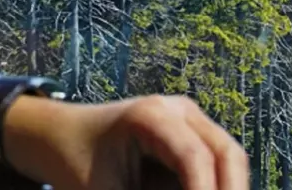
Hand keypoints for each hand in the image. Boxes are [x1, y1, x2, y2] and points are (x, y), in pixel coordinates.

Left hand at [4, 94, 247, 189]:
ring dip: (226, 187)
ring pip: (230, 160)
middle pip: (227, 154)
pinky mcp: (192, 134)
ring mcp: (189, 118)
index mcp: (151, 116)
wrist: (61, 137)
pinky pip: (219, 164)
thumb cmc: (77, 163)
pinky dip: (216, 185)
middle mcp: (178, 109)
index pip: (194, 159)